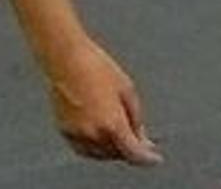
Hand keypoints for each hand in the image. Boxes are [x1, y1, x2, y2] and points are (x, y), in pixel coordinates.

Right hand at [45, 38, 161, 165]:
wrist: (68, 61)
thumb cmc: (98, 68)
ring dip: (114, 151)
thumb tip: (140, 134)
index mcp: (112, 123)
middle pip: (117, 154)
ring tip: (124, 139)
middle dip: (131, 151)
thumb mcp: (127, 90)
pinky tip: (104, 139)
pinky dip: (97, 148)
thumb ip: (136, 117)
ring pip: (100, 154)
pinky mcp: (65, 131)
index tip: (155, 158)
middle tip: (142, 142)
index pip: (133, 152)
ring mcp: (78, 134)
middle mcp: (94, 133)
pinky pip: (85, 149)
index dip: (146, 158)